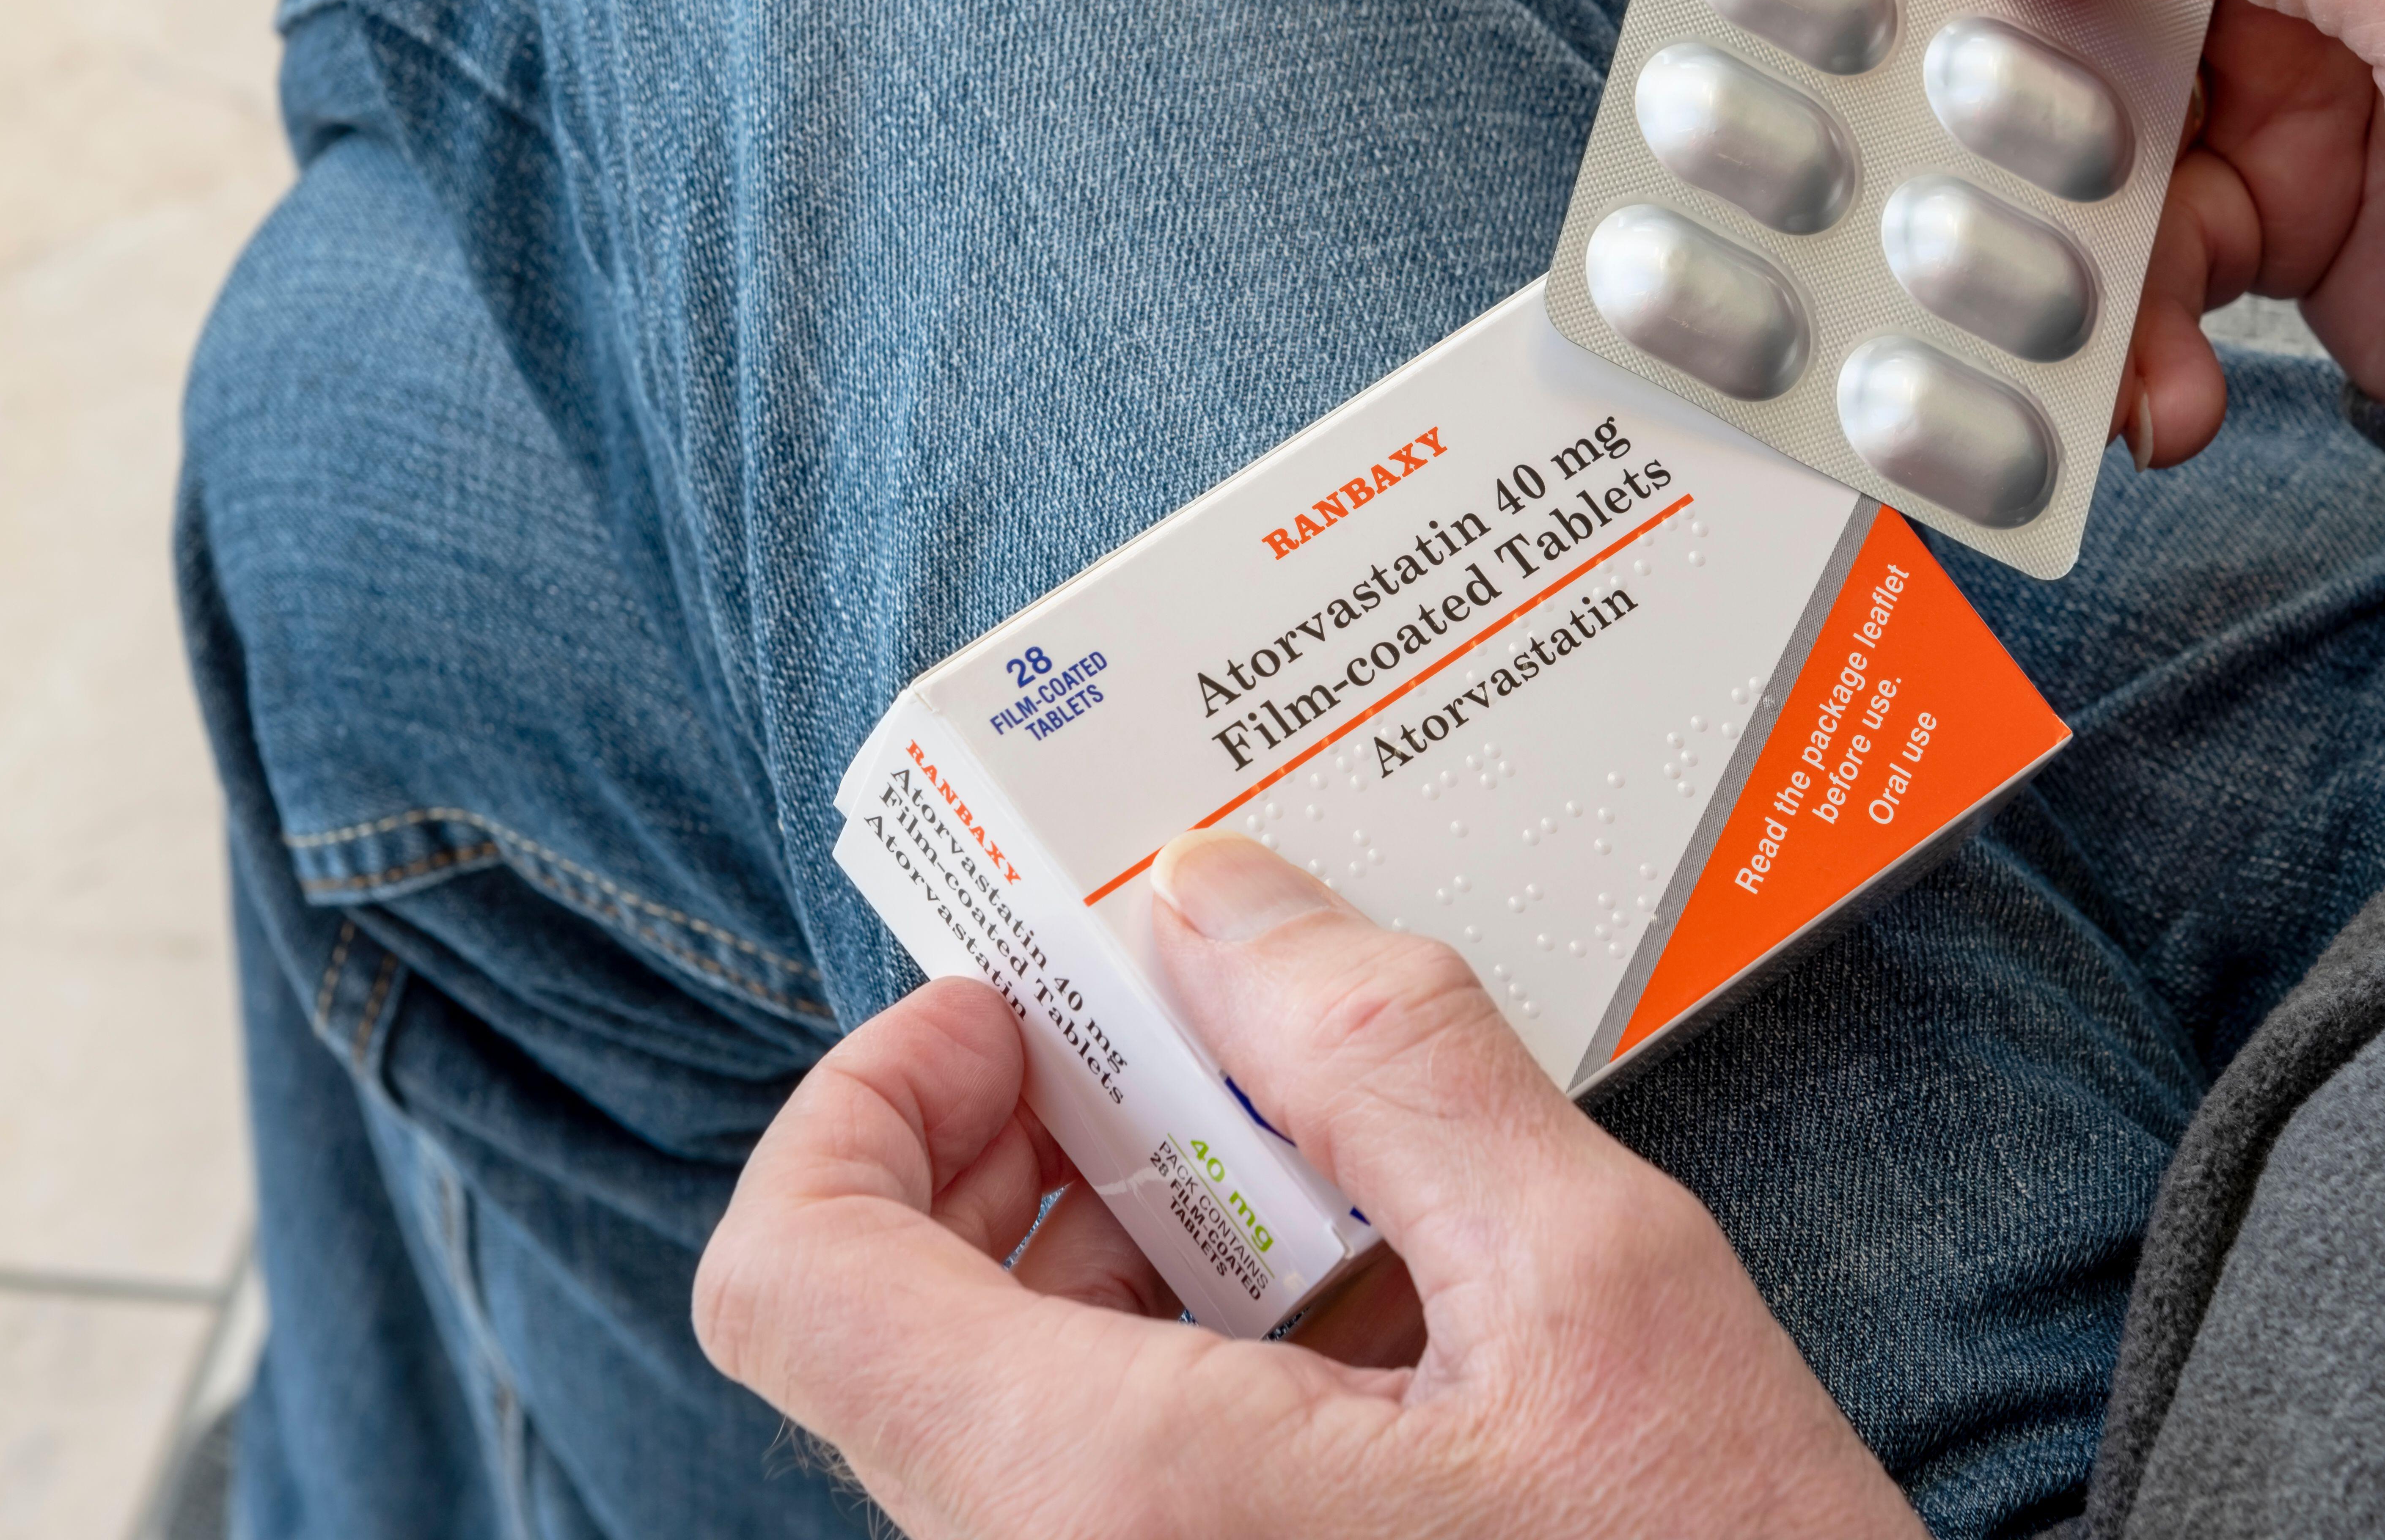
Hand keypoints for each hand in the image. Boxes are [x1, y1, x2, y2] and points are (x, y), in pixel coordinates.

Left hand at [695, 832, 1919, 1539]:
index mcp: (1095, 1499)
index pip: (794, 1269)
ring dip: (1144, 1243)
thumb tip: (1222, 904)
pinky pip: (1115, 1476)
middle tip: (1215, 1051)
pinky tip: (1383, 1312)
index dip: (872, 1093)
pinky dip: (1200, 1354)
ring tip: (1340, 1176)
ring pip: (1015, 1396)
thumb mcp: (1590, 1285)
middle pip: (900, 1316)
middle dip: (1046, 1139)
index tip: (1028, 1012)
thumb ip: (1386, 1063)